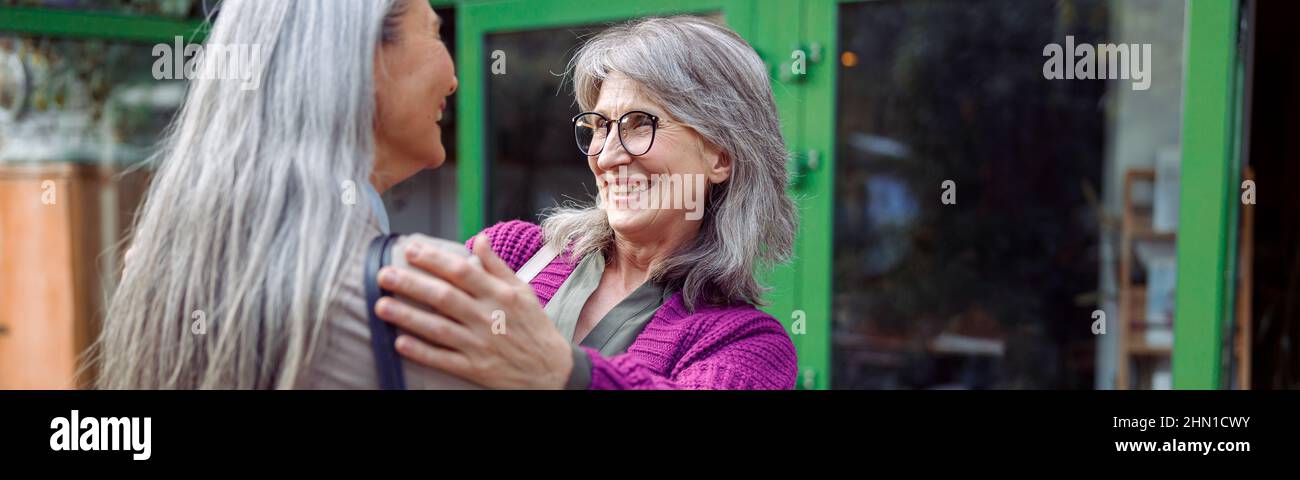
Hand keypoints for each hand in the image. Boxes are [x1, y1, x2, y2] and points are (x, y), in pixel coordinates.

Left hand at [374, 235, 572, 388]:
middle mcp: (488, 318)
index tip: (411, 249)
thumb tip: (479, 239)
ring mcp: (480, 345)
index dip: (434, 260)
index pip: (462, 272)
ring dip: (408, 317)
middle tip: (384, 274)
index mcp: (500, 295)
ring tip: (381, 306)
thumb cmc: (535, 327)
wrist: (552, 371)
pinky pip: (444, 359)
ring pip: (438, 329)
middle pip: (444, 297)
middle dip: (412, 284)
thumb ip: (497, 267)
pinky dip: (422, 352)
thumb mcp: (523, 291)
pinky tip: (400, 343)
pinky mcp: (475, 369)